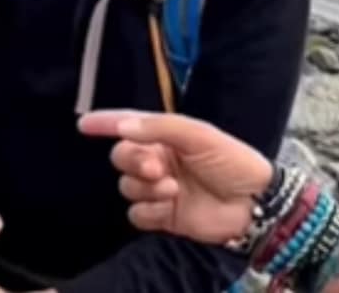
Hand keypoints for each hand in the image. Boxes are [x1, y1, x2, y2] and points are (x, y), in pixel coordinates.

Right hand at [78, 109, 273, 244]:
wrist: (253, 203)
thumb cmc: (232, 162)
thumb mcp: (200, 135)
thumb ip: (160, 128)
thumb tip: (122, 127)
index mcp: (169, 136)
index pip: (132, 126)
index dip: (107, 123)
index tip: (85, 124)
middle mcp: (161, 160)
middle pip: (123, 157)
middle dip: (133, 161)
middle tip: (156, 167)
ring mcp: (160, 188)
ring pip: (127, 186)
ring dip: (145, 187)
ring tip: (173, 188)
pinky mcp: (163, 215)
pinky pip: (136, 214)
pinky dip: (149, 210)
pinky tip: (170, 207)